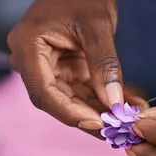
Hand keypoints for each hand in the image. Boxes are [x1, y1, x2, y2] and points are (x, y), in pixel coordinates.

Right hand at [8, 0, 145, 132]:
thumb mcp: (97, 26)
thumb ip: (104, 65)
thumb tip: (114, 103)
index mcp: (27, 48)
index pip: (44, 93)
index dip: (69, 112)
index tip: (97, 123)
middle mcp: (31, 62)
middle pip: (57, 101)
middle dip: (89, 116)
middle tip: (117, 129)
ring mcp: (46, 68)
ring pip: (71, 101)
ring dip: (99, 112)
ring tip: (128, 121)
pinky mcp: (63, 71)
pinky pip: (81, 92)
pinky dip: (102, 100)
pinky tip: (127, 108)